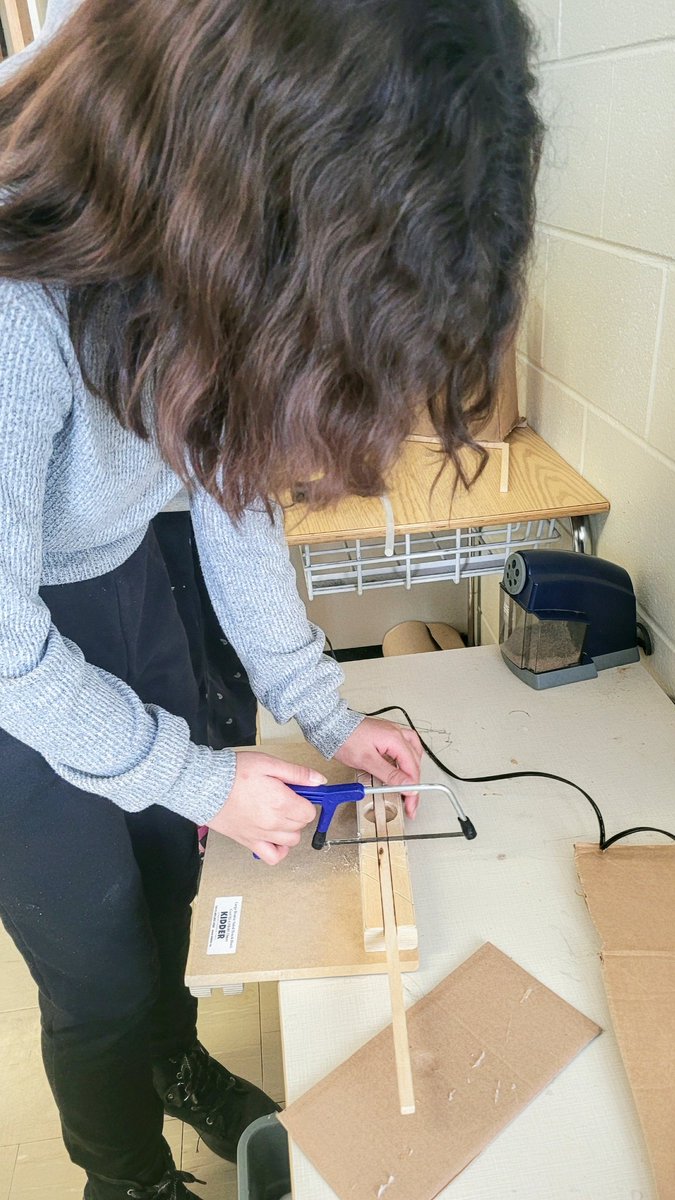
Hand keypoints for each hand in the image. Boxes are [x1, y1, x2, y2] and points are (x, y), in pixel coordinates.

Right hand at [208, 753, 324, 864]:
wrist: (205, 786)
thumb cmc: (234, 772)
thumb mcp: (268, 763)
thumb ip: (297, 773)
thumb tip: (319, 780)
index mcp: (281, 801)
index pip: (309, 812)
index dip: (306, 801)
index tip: (297, 793)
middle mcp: (274, 822)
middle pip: (301, 825)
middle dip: (298, 812)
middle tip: (286, 799)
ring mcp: (262, 835)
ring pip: (291, 841)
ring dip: (290, 829)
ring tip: (280, 815)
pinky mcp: (249, 842)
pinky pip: (272, 857)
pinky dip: (279, 851)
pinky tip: (275, 837)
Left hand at [334, 717, 422, 817]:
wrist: (331, 725)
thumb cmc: (345, 739)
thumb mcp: (367, 761)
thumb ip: (390, 774)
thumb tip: (408, 785)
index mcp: (395, 739)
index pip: (412, 768)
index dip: (413, 789)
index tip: (411, 803)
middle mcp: (397, 733)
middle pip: (415, 762)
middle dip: (414, 783)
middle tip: (409, 800)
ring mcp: (393, 731)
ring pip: (413, 752)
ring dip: (413, 769)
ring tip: (410, 785)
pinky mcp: (386, 733)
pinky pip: (405, 746)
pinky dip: (406, 759)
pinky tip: (402, 766)